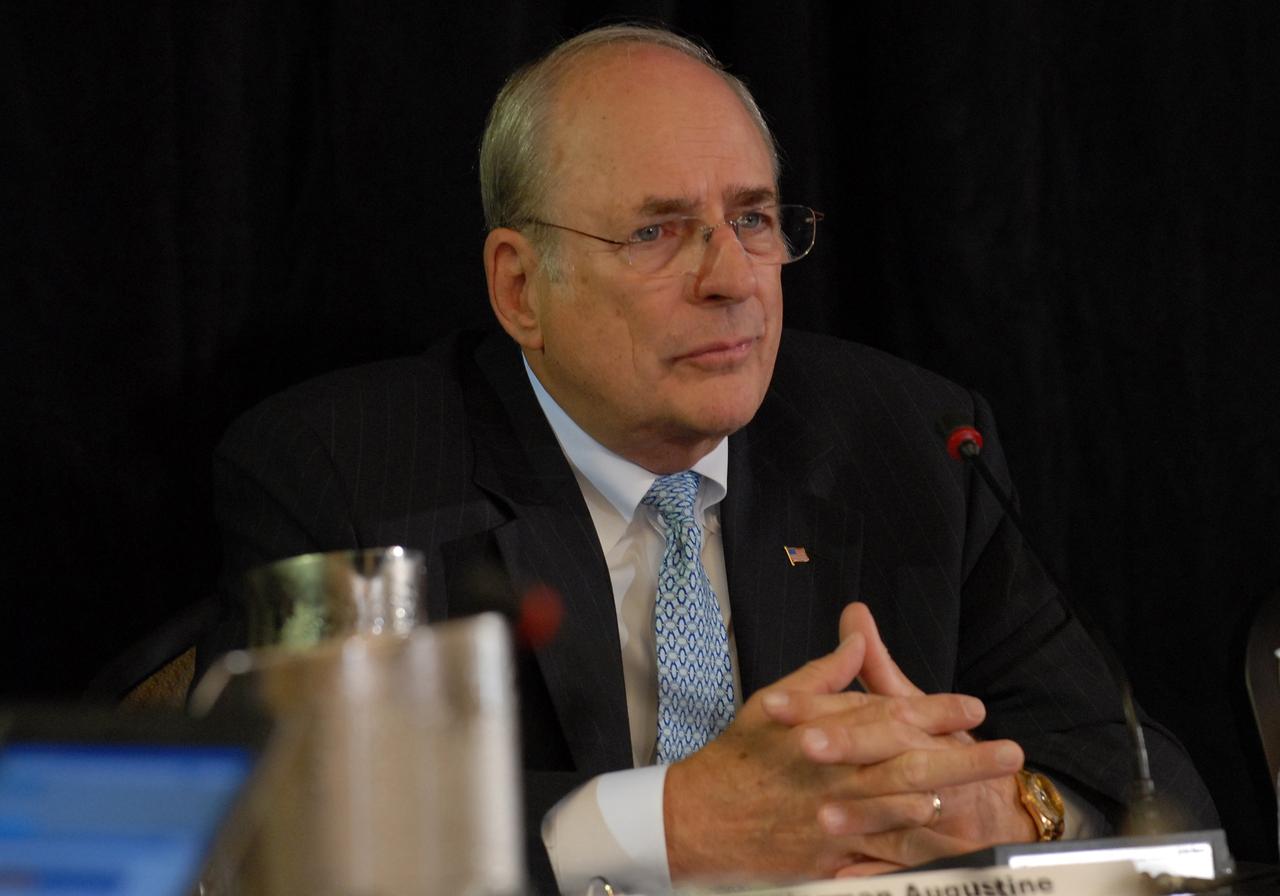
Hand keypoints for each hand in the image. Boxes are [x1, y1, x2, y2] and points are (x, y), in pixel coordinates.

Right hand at [662, 628, 1016, 884]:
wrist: (695, 820)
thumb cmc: (737, 758)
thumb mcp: (772, 704)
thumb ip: (822, 674)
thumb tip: (856, 639)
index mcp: (820, 732)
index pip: (888, 714)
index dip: (936, 709)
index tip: (973, 706)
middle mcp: (831, 775)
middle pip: (909, 763)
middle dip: (963, 757)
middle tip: (1008, 753)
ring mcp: (831, 819)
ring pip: (901, 808)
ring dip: (948, 798)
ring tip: (988, 791)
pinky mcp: (827, 857)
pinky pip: (877, 852)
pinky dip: (910, 844)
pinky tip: (938, 832)